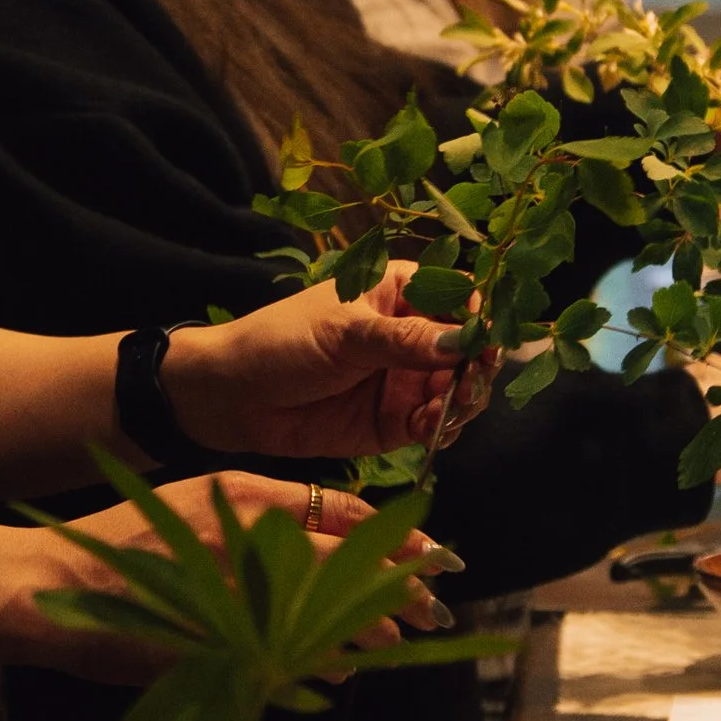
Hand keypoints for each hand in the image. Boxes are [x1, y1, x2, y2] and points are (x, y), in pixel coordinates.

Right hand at [7, 472, 461, 676]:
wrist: (50, 583)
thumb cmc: (127, 545)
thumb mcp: (201, 508)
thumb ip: (264, 522)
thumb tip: (330, 545)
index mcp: (246, 496)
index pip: (344, 513)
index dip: (396, 538)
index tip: (437, 556)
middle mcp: (246, 536)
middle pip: (347, 562)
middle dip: (400, 589)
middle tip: (437, 610)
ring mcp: (231, 588)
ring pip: (325, 610)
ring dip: (366, 630)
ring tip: (398, 642)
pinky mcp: (212, 636)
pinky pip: (283, 654)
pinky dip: (318, 664)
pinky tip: (340, 673)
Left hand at [158, 270, 491, 461]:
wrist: (233, 396)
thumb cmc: (282, 341)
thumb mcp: (345, 333)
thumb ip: (406, 340)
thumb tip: (464, 342)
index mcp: (401, 292)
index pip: (460, 296)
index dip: (480, 316)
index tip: (487, 339)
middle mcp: (413, 335)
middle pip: (469, 349)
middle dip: (478, 366)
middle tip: (469, 382)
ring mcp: (406, 380)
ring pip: (459, 390)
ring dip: (464, 400)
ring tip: (448, 406)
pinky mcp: (395, 422)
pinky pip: (434, 426)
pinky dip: (442, 429)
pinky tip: (432, 429)